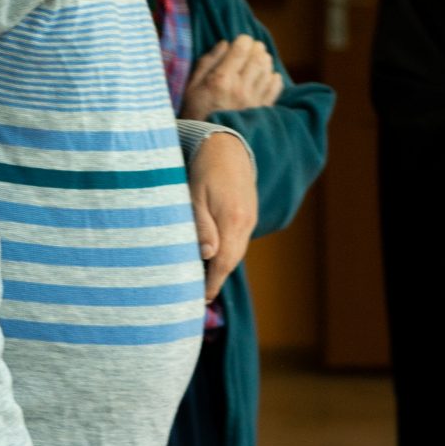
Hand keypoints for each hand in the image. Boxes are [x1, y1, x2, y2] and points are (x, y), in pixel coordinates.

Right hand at [183, 35, 282, 116]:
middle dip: (256, 48)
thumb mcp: (192, 88)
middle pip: (258, 55)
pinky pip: (275, 86)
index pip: (242, 47)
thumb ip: (207, 63)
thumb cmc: (196, 116)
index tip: (239, 44)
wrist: (209, 147)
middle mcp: (240, 87)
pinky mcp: (262, 110)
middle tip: (250, 51)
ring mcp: (254, 99)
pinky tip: (265, 78)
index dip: (243, 40)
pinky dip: (273, 77)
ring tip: (257, 63)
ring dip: (264, 61)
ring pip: (268, 68)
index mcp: (221, 79)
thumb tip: (224, 44)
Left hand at [190, 130, 256, 301]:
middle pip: (232, 261)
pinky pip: (238, 241)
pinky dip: (227, 254)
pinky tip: (213, 257)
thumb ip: (201, 225)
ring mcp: (249, 218)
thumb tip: (206, 255)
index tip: (201, 300)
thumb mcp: (194, 195)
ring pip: (236, 252)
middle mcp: (245, 222)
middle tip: (199, 297)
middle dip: (216, 280)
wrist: (227, 145)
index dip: (212, 283)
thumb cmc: (204, 168)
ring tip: (204, 282)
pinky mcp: (248, 214)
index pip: (223, 262)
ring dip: (222, 268)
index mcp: (232, 219)